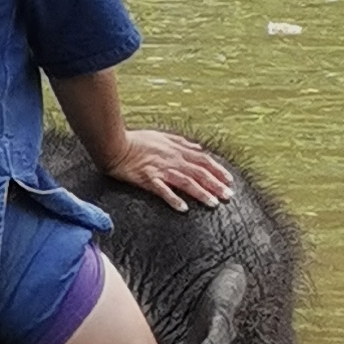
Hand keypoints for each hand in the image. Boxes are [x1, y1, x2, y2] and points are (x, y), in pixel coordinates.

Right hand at [105, 127, 236, 211]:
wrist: (114, 144)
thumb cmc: (137, 140)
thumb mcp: (163, 135)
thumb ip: (182, 142)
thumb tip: (198, 147)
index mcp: (177, 149)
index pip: (203, 159)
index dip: (218, 170)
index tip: (229, 180)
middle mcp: (172, 159)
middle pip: (199, 172)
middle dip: (216, 184)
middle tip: (229, 196)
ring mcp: (160, 169)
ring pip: (186, 181)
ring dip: (200, 193)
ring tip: (213, 204)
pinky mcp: (147, 178)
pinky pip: (162, 190)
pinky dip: (173, 199)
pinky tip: (183, 208)